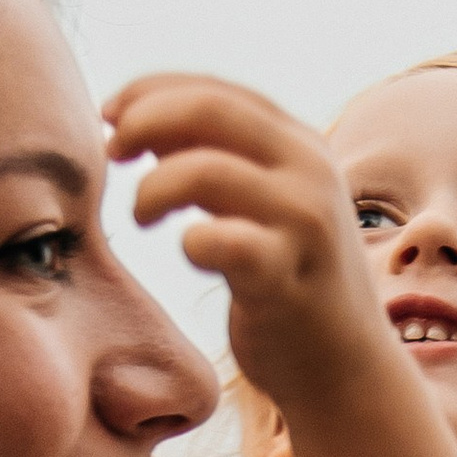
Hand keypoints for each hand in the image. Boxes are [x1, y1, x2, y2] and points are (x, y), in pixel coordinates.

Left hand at [103, 75, 395, 426]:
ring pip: (204, 171)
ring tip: (142, 216)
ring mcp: (302, 222)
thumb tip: (141, 121)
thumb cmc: (288, 283)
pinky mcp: (287, 278)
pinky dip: (190, 243)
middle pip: (208, 110)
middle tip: (112, 153)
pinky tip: (190, 253)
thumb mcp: (261, 204)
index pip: (215, 90)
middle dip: (144, 121)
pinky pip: (222, 242)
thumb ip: (216, 160)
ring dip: (153, 188)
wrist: (346, 366)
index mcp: (298, 143)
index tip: (110, 115)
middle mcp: (308, 169)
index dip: (151, 92)